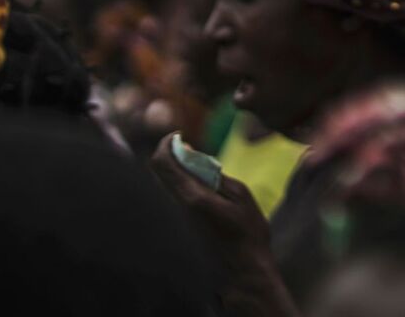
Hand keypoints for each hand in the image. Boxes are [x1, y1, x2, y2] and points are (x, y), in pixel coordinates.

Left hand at [149, 134, 298, 316]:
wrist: (242, 268)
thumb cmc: (248, 232)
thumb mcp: (241, 195)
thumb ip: (215, 175)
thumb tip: (195, 158)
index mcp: (192, 197)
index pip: (163, 163)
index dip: (166, 144)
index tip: (178, 136)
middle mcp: (178, 206)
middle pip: (156, 171)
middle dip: (168, 154)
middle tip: (187, 148)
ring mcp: (176, 216)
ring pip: (162, 183)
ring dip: (174, 169)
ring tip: (197, 166)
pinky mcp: (180, 223)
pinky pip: (171, 194)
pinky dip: (179, 182)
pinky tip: (198, 185)